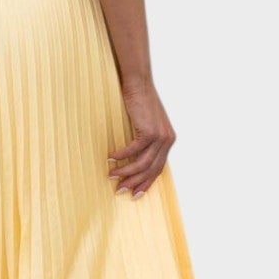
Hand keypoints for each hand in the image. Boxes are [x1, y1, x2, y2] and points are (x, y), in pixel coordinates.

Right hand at [108, 79, 174, 197]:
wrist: (139, 84)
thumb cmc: (139, 102)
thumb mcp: (146, 124)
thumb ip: (145, 141)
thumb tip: (133, 159)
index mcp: (168, 141)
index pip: (158, 169)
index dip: (146, 183)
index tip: (134, 194)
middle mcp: (167, 141)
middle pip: (151, 170)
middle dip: (134, 183)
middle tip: (119, 190)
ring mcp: (160, 137)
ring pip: (142, 164)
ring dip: (125, 171)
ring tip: (111, 175)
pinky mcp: (149, 132)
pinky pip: (133, 151)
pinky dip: (120, 156)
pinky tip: (110, 158)